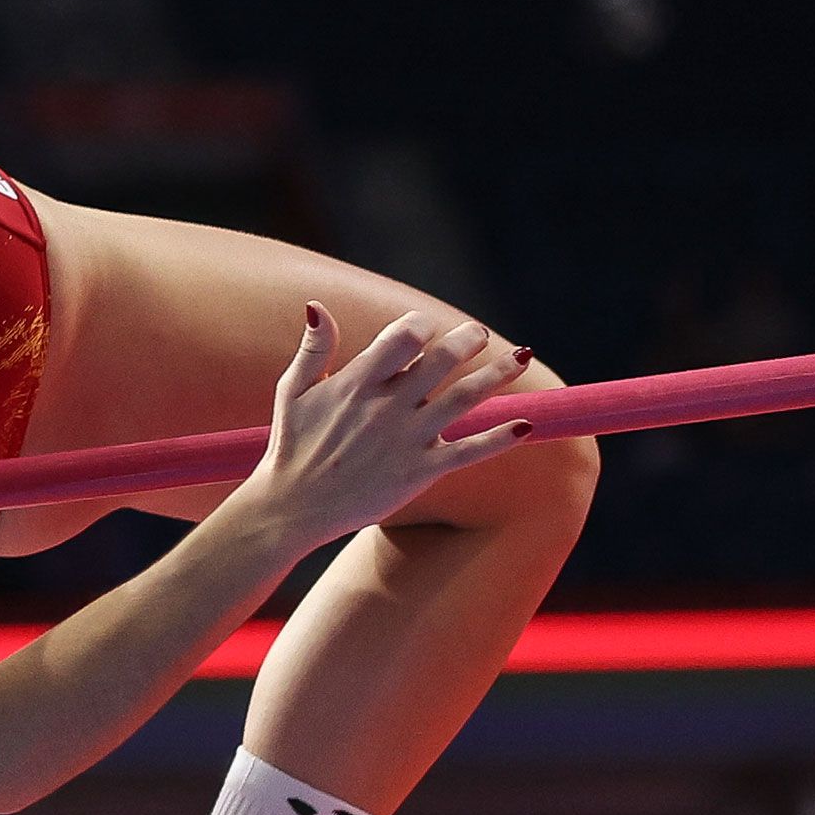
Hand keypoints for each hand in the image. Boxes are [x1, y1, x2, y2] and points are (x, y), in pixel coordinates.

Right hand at [239, 304, 535, 546]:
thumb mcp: (292, 392)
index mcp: (356, 383)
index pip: (405, 337)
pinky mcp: (419, 472)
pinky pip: (469, 452)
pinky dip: (499, 439)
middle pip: (443, 361)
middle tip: (478, 333)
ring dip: (498, 374)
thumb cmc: (290, 447)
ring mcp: (406, 440)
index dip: (421, 325)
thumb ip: (313, 349)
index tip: (425, 328)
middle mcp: (387, 408)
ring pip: (465, 398)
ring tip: (520, 357)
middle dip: (468, 339)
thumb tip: (317, 305)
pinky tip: (524, 425)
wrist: (290, 508)